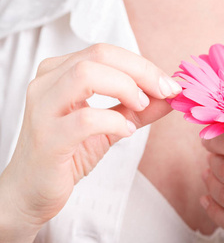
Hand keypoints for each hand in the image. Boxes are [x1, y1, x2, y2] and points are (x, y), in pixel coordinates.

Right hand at [0, 43, 180, 230]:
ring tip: (140, 107)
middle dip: (142, 71)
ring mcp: (43, 108)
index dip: (144, 65)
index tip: (170, 85)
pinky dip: (115, 122)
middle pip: (99, 55)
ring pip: (86, 75)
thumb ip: (138, 108)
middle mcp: (47, 82)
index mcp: (60, 72)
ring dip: (126, 88)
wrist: (32, 190)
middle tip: (165, 92)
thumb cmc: (68, 153)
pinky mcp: (47, 138)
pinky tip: (126, 131)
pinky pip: (85, 119)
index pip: (106, 52)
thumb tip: (171, 96)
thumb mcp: (110, 125)